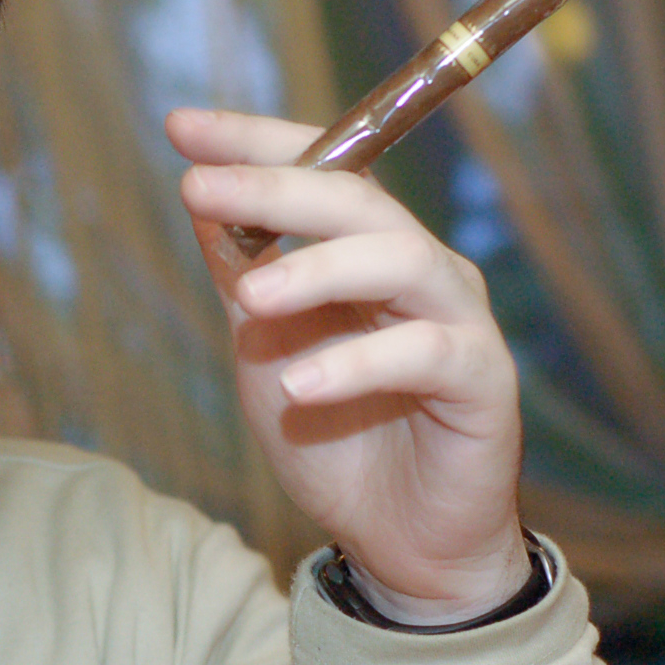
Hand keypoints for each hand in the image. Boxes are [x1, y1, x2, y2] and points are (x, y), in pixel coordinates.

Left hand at [169, 107, 527, 622]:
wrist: (397, 539)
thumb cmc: (334, 436)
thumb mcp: (265, 350)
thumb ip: (243, 276)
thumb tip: (200, 197)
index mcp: (366, 252)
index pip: (322, 171)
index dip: (255, 142)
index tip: (181, 125)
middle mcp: (419, 269)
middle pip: (360, 200)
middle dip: (276, 187)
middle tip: (201, 187)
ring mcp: (458, 320)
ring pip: (400, 259)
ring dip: (317, 271)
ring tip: (249, 302)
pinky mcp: (483, 381)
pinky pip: (425, 353)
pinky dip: (358, 365)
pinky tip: (302, 386)